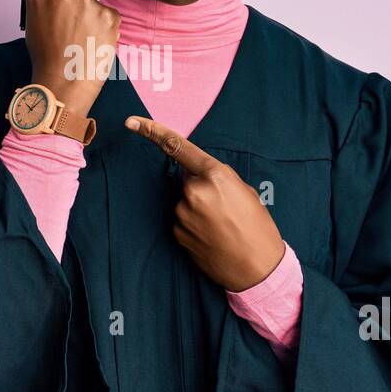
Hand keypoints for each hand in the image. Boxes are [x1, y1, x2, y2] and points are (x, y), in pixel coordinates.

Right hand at [24, 0, 120, 117]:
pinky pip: (110, 16)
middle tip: (73, 33)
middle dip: (79, 8)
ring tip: (82, 42)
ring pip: (94, 4)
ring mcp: (88, 1)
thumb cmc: (47, 58)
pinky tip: (94, 43)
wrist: (64, 81)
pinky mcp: (108, 13)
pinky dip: (106, 29)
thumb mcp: (34, 23)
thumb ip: (46, 4)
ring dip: (92, 18)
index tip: (64, 13)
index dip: (64, 0)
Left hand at [124, 114, 284, 292]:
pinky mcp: (177, 234)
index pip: (177, 147)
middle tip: (225, 207)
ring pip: (185, 201)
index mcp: (214, 175)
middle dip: (202, 187)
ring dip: (199, 208)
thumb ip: (217, 178)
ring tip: (223, 224)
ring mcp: (182, 214)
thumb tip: (199, 177)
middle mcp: (193, 192)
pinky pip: (183, 220)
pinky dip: (195, 225)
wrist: (258, 268)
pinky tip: (213, 236)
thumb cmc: (257, 227)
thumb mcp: (244, 191)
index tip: (132, 122)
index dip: (152, 131)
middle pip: (187, 179)